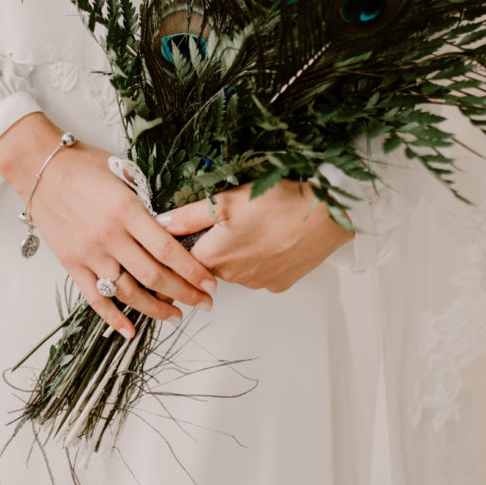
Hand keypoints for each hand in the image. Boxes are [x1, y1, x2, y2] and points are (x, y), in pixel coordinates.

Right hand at [0, 114, 216, 338]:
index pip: (168, 250)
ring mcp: (89, 253)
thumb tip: (169, 228)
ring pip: (128, 292)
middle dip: (185, 294)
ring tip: (176, 316)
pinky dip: (113, 318)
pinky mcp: (71, 263)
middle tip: (204, 303)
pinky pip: (94, 298)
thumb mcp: (123, 176)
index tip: (209, 282)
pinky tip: (130, 330)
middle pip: (154, 276)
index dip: (193, 271)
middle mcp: (110, 236)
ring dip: (155, 309)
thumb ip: (144, 206)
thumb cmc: (82, 166)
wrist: (39, 168)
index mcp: (127, 211)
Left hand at [156, 179, 354, 293]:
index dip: (176, 261)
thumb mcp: (225, 200)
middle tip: (230, 223)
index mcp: (214, 256)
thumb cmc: (278, 202)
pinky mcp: (280, 283)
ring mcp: (259, 283)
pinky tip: (272, 238)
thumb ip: (188, 216)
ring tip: (255, 226)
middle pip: (210, 266)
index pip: (182, 266)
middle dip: (213, 249)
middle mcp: (234, 276)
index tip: (173, 264)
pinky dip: (261, 259)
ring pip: (236, 270)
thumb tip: (159, 224)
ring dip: (238, 254)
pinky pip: (261, 273)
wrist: (326, 215)